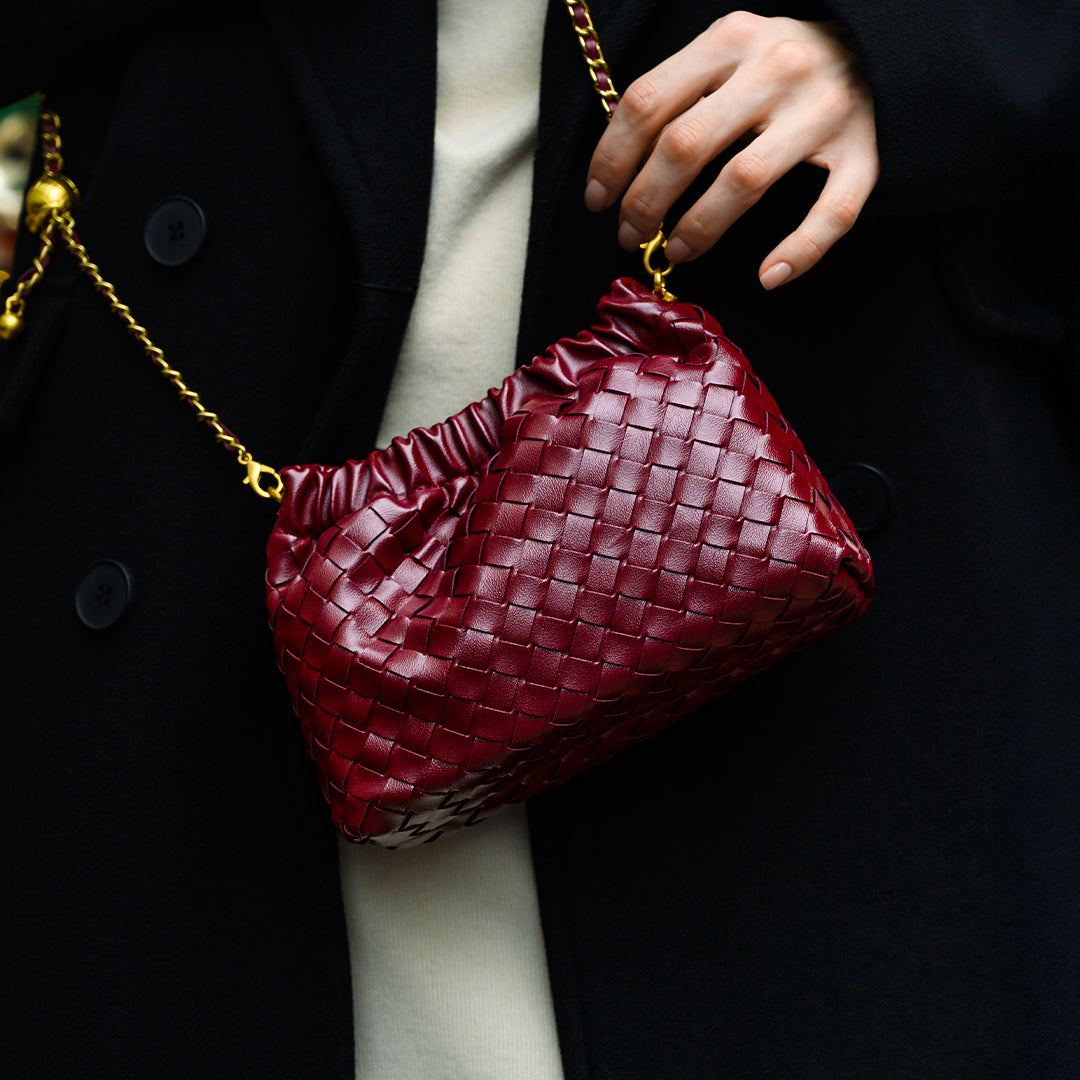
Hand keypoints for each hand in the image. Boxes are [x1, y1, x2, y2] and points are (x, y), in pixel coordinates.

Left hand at [584, 12, 878, 288]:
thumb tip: (616, 163)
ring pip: (745, 179)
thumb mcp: (728, 54)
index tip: (596, 200)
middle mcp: (777, 67)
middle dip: (644, 201)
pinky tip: (768, 276)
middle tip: (630, 236)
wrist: (884, 49)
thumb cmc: (781, 67)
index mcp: (731, 39)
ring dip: (700, 227)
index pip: (647, 101)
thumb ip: (680, 92)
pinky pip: (832, 213)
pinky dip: (799, 251)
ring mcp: (824, 110)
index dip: (612, 159)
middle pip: (686, 144)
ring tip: (678, 252)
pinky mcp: (867, 152)